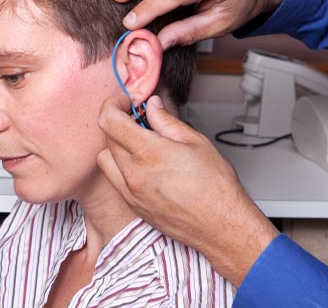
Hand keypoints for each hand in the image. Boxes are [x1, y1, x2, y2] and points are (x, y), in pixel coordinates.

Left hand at [97, 95, 278, 285]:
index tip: (125, 101)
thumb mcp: (195, 141)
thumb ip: (166, 121)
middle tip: (139, 118)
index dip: (113, 104)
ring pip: (106, 157)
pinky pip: (113, 178)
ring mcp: (130, 191)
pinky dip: (119, 165)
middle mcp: (133, 173)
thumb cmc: (215, 187)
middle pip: (107, 137)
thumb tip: (152, 106)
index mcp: (148, 152)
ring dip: (116, 144)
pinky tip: (140, 163)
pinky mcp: (132, 204)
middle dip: (119, 122)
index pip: (109, 120)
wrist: (221, 226)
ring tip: (138, 142)